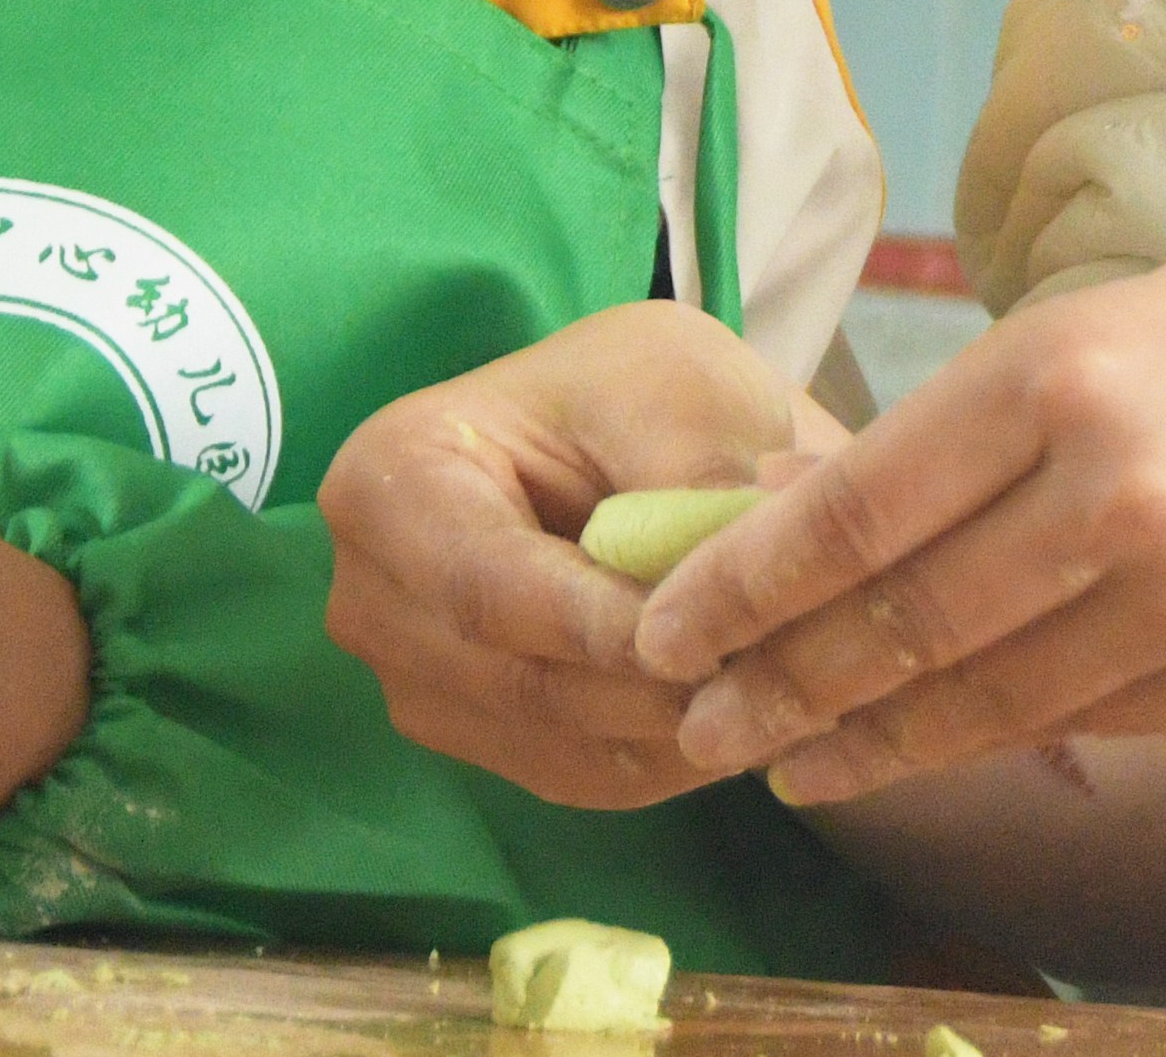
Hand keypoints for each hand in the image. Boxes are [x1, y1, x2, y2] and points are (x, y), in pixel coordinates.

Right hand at [318, 301, 842, 809]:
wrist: (631, 431)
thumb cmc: (638, 389)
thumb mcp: (678, 389)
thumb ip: (696, 474)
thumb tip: (751, 559)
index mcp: (390, 480)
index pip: (488, 584)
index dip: (599, 626)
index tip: (715, 646)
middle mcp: (376, 596)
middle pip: (517, 680)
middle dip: (653, 690)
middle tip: (783, 686)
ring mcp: (419, 680)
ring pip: (556, 742)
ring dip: (674, 736)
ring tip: (788, 704)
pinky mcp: (480, 736)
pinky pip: (576, 776)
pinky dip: (667, 760)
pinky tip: (750, 723)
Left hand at [632, 212, 1165, 805]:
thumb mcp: (1102, 322)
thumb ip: (965, 428)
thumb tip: (799, 517)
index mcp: (1066, 372)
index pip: (855, 508)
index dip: (741, 585)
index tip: (660, 627)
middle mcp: (1118, 493)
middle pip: (897, 622)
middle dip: (774, 685)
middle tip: (690, 720)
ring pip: (978, 700)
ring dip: (863, 739)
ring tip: (784, 758)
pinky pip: (1079, 721)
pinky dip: (990, 735)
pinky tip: (925, 743)